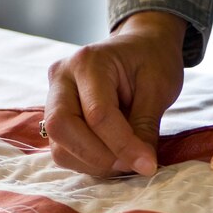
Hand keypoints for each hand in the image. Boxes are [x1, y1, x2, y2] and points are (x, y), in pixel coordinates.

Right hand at [45, 11, 186, 176]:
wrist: (140, 47)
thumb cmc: (152, 61)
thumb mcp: (159, 89)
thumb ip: (146, 127)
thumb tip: (141, 165)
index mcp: (88, 62)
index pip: (98, 114)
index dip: (123, 145)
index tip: (148, 165)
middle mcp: (61, 77)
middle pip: (62, 128)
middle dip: (98, 156)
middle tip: (130, 164)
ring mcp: (53, 97)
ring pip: (58, 145)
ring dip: (92, 163)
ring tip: (124, 160)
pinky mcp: (55, 117)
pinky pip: (63, 150)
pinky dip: (87, 162)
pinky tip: (112, 155)